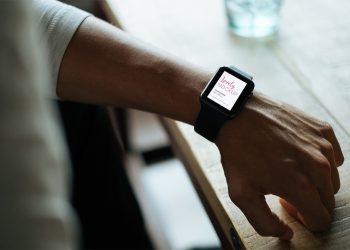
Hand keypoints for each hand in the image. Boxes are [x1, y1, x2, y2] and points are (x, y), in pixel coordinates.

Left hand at [216, 92, 343, 239]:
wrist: (237, 115)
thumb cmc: (237, 152)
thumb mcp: (241, 194)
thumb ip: (264, 223)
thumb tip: (287, 233)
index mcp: (300, 185)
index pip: (321, 219)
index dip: (304, 218)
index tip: (288, 206)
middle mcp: (317, 166)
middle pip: (328, 201)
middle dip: (310, 201)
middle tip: (285, 189)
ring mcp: (322, 145)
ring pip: (332, 180)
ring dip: (315, 182)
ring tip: (290, 171)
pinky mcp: (322, 129)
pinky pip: (334, 156)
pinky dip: (322, 161)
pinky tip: (300, 156)